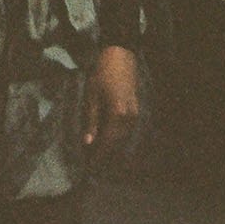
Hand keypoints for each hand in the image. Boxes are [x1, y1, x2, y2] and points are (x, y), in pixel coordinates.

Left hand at [82, 45, 139, 160]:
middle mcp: (129, 118)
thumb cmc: (102, 73)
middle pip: (117, 144)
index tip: (89, 167)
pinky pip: (126, 130)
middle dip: (105, 155)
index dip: (99, 156)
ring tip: (99, 156)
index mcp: (118, 115)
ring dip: (112, 148)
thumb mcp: (92, 97)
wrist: (120, 55)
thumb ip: (92, 121)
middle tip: (93, 165)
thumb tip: (88, 143)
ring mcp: (135, 114)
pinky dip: (117, 138)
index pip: (108, 143)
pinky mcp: (135, 110)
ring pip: (123, 138)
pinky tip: (108, 140)